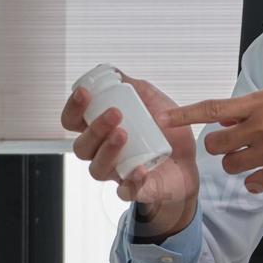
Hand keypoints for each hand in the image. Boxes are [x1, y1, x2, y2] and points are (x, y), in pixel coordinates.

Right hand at [61, 71, 199, 237]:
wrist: (189, 160)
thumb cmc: (164, 129)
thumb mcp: (152, 101)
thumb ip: (132, 86)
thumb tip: (111, 70)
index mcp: (100, 129)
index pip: (73, 121)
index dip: (73, 108)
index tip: (85, 92)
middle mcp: (102, 152)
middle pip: (81, 147)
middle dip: (95, 129)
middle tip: (115, 113)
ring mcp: (116, 173)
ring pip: (97, 169)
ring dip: (107, 151)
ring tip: (123, 134)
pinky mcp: (135, 190)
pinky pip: (125, 192)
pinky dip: (131, 181)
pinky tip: (141, 170)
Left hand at [163, 89, 262, 191]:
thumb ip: (258, 109)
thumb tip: (229, 117)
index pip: (214, 108)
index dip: (185, 115)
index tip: (164, 120)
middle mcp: (262, 125)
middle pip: (217, 144)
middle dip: (224, 148)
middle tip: (241, 147)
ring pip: (232, 166)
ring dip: (242, 165)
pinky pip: (253, 184)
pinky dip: (260, 182)